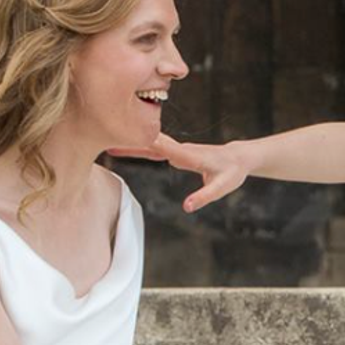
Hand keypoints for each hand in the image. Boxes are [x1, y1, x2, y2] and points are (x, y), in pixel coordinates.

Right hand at [107, 132, 247, 211]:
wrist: (237, 158)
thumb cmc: (231, 172)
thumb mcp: (222, 188)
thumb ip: (204, 197)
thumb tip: (186, 207)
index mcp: (188, 155)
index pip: (162, 147)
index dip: (143, 142)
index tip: (125, 138)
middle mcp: (180, 149)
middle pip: (150, 143)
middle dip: (130, 140)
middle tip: (106, 137)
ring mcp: (176, 150)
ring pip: (149, 144)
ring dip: (130, 142)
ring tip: (107, 142)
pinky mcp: (174, 152)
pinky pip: (153, 148)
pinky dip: (138, 146)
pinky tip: (123, 147)